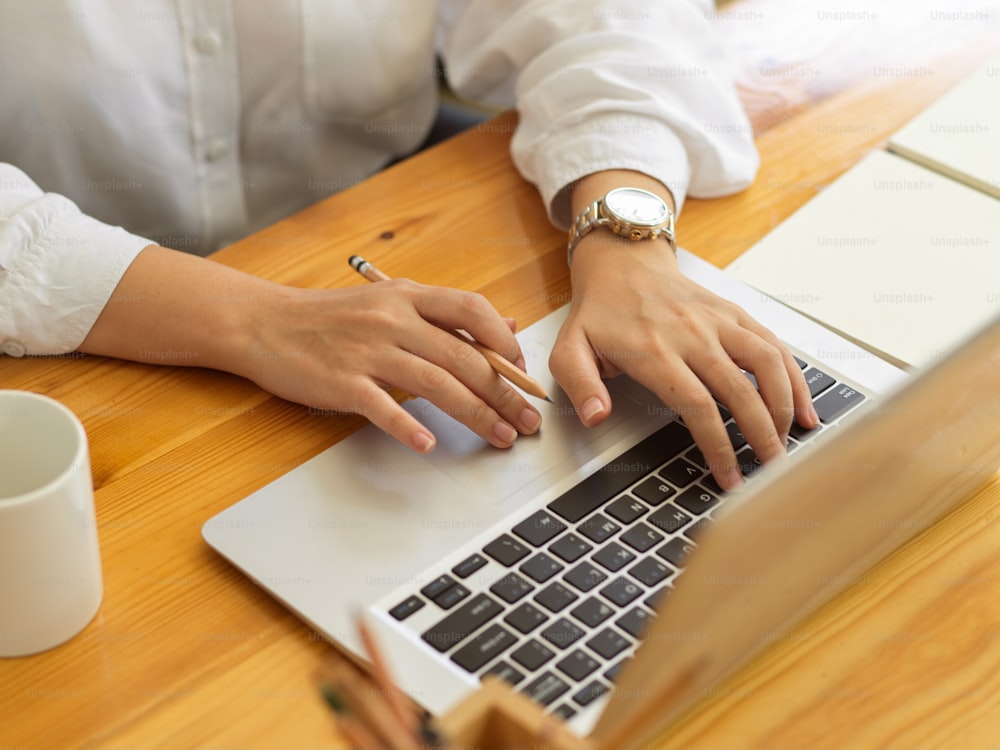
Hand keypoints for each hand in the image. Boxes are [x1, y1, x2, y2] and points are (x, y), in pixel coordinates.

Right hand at [80, 246, 540, 452]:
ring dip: (476, 414)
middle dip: (505, 393)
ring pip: (437, 383)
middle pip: (464, 358)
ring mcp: (368, 350)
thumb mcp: (390, 301)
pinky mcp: (343, 382)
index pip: (472, 311)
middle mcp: (393, 320)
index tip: (524, 373)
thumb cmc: (330, 316)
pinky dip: (408, 427)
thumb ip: (444, 314)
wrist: (264, 322)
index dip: (506, 342)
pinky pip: (383, 407)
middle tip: (528, 421)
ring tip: (501, 437)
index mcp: (408, 297)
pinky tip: (430, 445)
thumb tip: (502, 324)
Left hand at [549, 233, 817, 490]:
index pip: (697, 405)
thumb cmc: (598, 313)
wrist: (623, 263)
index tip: (729, 478)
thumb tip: (596, 417)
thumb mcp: (569, 349)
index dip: (717, 446)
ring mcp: (718, 321)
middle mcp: (693, 334)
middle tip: (772, 470)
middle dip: (761, 435)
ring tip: (790, 441)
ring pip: (767, 363)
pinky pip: (773, 344)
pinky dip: (794, 376)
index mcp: (654, 350)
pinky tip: (804, 407)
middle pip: (740, 391)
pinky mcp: (735, 313)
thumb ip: (579, 385)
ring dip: (785, 406)